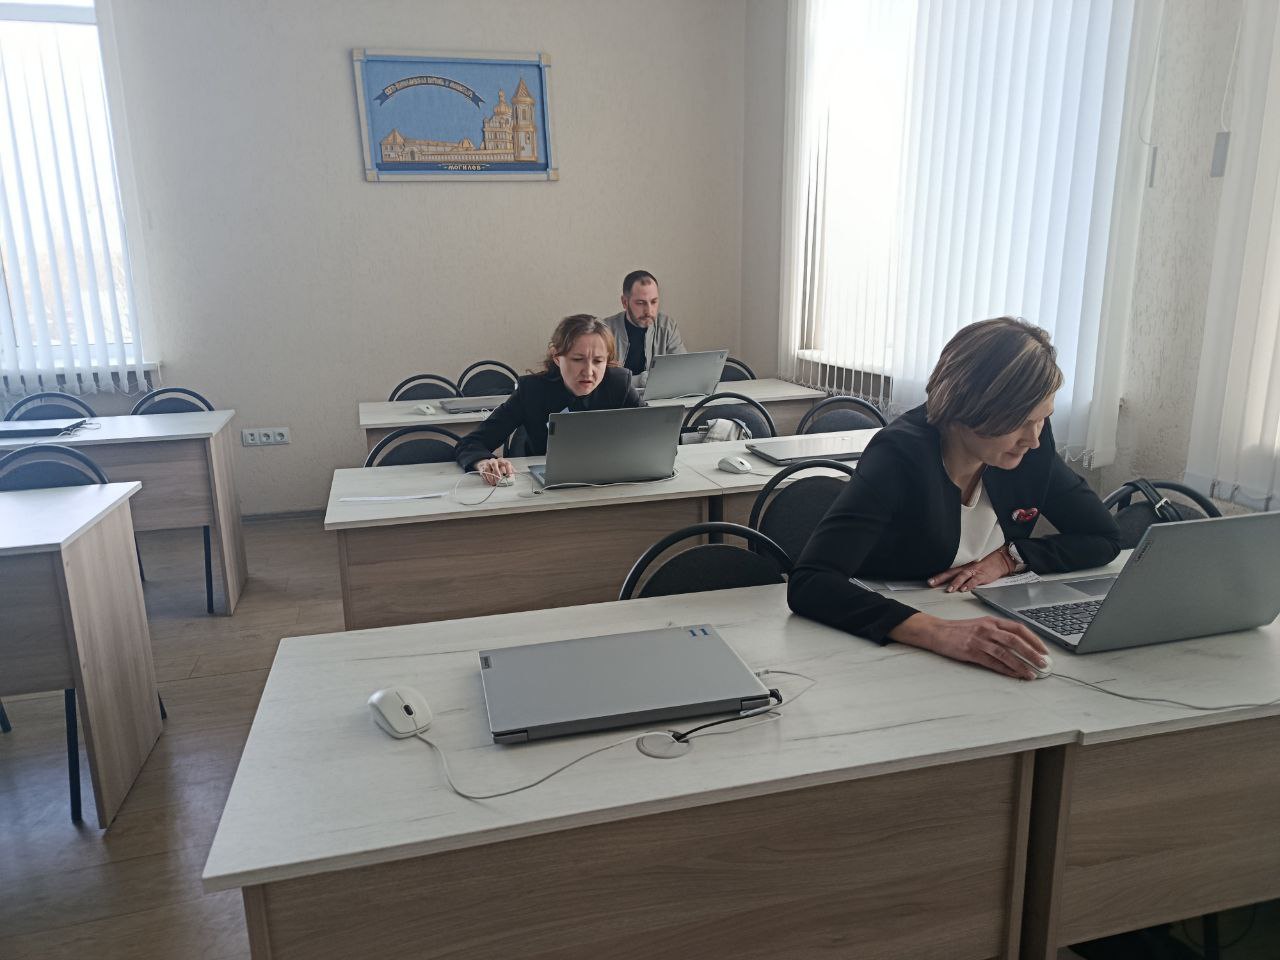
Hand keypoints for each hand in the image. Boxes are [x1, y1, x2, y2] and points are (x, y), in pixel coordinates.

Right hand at [475, 457, 513, 485]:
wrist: (487, 463)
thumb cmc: (498, 466)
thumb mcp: (505, 467)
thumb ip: (510, 470)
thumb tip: (515, 475)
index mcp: (502, 461)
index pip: (506, 463)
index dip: (508, 469)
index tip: (509, 476)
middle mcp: (494, 461)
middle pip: (494, 464)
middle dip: (497, 472)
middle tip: (499, 479)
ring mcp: (487, 464)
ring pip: (487, 469)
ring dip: (490, 477)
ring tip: (493, 483)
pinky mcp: (482, 468)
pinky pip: (483, 473)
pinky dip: (486, 478)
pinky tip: (489, 482)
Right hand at [891, 612, 1049, 679]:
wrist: (937, 632)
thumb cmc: (958, 630)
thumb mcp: (980, 625)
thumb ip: (997, 632)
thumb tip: (1018, 645)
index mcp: (992, 621)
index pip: (1018, 628)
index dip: (1033, 639)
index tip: (1044, 650)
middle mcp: (988, 629)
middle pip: (1015, 641)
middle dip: (1032, 653)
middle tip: (1043, 664)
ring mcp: (980, 640)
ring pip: (1006, 653)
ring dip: (1021, 664)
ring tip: (1032, 673)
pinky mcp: (972, 652)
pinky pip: (993, 662)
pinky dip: (1006, 670)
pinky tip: (1015, 675)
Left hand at [928, 545, 1014, 592]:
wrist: (1000, 560)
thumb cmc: (984, 565)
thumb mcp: (970, 567)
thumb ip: (961, 574)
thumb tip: (949, 582)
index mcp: (962, 566)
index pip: (947, 571)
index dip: (938, 576)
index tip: (928, 581)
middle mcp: (966, 568)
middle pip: (951, 573)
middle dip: (940, 578)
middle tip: (931, 583)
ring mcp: (974, 571)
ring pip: (962, 576)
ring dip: (955, 583)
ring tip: (949, 590)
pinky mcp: (983, 575)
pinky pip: (975, 580)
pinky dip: (970, 584)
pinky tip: (964, 589)